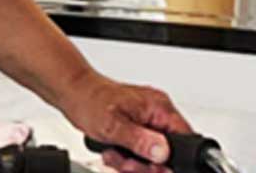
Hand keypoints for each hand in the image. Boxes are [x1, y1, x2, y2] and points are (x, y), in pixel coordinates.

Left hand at [61, 70, 191, 172]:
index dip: (171, 160)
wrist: (70, 91)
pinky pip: (141, 153)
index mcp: (159, 107)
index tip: (153, 165)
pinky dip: (127, 158)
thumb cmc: (88, 99)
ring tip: (115, 154)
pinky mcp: (136, 128)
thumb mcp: (114, 125)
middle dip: (145, 165)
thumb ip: (141, 141)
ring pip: (153, 158)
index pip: (185, 141)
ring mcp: (146, 121)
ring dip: (132, 163)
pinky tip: (113, 152)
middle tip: (126, 162)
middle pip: (168, 155)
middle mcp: (156, 113)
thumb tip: (163, 153)